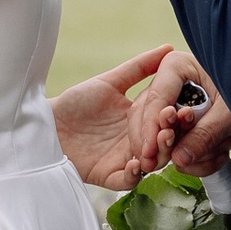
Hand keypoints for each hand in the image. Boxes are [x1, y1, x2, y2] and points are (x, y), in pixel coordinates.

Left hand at [52, 45, 183, 192]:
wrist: (47, 123)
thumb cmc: (76, 102)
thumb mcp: (110, 82)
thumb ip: (139, 67)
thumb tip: (169, 48)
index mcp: (141, 120)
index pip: (167, 122)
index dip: (177, 117)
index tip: (183, 108)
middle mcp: (137, 142)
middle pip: (164, 144)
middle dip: (171, 136)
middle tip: (171, 126)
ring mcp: (125, 160)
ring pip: (152, 164)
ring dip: (158, 154)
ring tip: (159, 140)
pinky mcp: (109, 175)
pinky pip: (128, 181)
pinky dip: (134, 175)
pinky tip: (135, 162)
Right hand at [132, 51, 230, 182]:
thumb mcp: (230, 113)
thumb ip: (205, 134)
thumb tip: (179, 159)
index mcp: (177, 67)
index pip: (156, 99)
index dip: (150, 129)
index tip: (149, 154)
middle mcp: (169, 84)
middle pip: (149, 119)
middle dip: (165, 146)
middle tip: (171, 163)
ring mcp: (172, 105)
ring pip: (161, 138)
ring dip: (189, 154)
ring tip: (219, 152)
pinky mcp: (180, 126)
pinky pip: (175, 148)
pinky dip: (197, 159)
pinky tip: (220, 154)